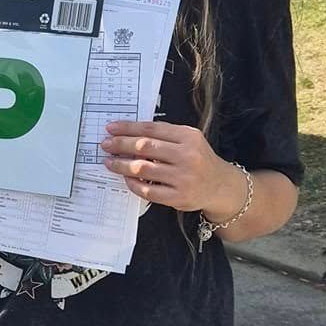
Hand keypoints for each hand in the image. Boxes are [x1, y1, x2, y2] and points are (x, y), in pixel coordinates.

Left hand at [102, 120, 246, 216]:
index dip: (128, 128)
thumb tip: (129, 134)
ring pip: (143, 168)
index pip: (152, 128)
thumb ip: (165, 136)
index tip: (111, 128)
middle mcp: (187, 156)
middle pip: (145, 147)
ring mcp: (182, 178)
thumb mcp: (189, 140)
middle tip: (106, 145)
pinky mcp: (177, 197)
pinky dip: (133, 183)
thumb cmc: (199, 160)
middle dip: (121, 144)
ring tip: (110, 162)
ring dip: (121, 165)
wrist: (220, 186)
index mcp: (188, 137)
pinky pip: (147, 190)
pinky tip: (126, 178)